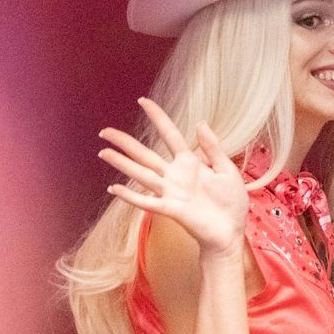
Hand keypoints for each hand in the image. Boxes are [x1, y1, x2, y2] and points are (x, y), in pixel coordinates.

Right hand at [99, 97, 250, 256]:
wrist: (231, 232)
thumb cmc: (230, 203)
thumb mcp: (226, 170)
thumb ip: (212, 148)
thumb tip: (200, 123)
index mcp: (190, 163)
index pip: (169, 134)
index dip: (157, 117)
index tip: (143, 101)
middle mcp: (175, 175)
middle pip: (145, 154)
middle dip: (125, 142)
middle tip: (104, 131)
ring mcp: (171, 192)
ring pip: (141, 174)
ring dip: (122, 164)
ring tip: (103, 152)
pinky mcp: (171, 209)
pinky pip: (147, 201)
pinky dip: (131, 196)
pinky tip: (115, 188)